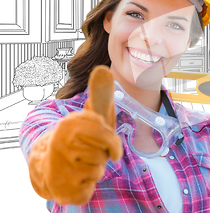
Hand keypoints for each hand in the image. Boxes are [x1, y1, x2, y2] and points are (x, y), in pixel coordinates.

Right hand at [28, 65, 122, 204]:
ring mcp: (58, 167)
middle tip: (91, 152)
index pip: (105, 136)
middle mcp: (59, 144)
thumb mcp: (93, 116)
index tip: (108, 143)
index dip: (111, 142)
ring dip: (95, 169)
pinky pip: (89, 188)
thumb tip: (104, 69)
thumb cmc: (80, 138)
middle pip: (103, 154)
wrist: (50, 165)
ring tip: (82, 163)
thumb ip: (100, 95)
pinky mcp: (60, 188)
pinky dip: (87, 185)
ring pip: (97, 171)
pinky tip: (76, 178)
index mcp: (70, 125)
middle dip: (103, 155)